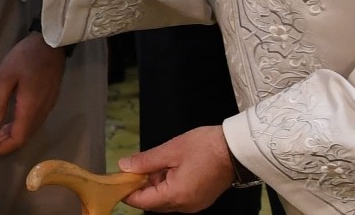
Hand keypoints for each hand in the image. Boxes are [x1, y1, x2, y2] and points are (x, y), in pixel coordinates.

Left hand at [0, 31, 65, 156]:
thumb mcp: (5, 76)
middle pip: (24, 136)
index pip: (17, 138)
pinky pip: (33, 120)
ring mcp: (47, 105)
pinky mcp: (49, 99)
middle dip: (3, 143)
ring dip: (11, 134)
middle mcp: (41, 111)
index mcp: (30, 108)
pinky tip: (8, 119)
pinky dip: (19, 125)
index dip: (1, 148)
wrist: (52, 42)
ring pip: (29, 129)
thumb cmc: (26, 57)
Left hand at [117, 126, 234, 211]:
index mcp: (176, 196)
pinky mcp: (201, 198)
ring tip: (156, 163)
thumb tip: (124, 166)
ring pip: (166, 199)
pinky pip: (178, 196)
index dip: (126, 191)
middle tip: (137, 166)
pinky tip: (170, 168)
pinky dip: (169, 185)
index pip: (142, 202)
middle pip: (153, 203)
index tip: (118, 179)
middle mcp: (185, 206)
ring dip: (156, 184)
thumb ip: (145, 161)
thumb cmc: (205, 147)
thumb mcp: (171, 150)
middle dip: (142, 186)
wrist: (236, 149)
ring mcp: (194, 204)